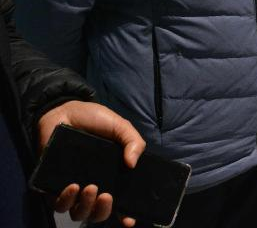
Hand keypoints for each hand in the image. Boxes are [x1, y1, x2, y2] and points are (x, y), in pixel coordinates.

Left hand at [38, 100, 144, 225]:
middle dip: (103, 211)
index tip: (129, 220)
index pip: (119, 203)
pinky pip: (58, 204)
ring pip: (78, 213)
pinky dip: (66, 200)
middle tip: (107, 196)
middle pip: (98, 214)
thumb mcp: (120, 127)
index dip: (125, 216)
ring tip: (91, 188)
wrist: (64, 111)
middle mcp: (93, 186)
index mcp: (111, 177)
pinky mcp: (52, 186)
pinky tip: (72, 186)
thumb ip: (132, 141)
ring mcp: (73, 188)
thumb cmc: (94, 120)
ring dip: (86, 207)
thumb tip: (133, 164)